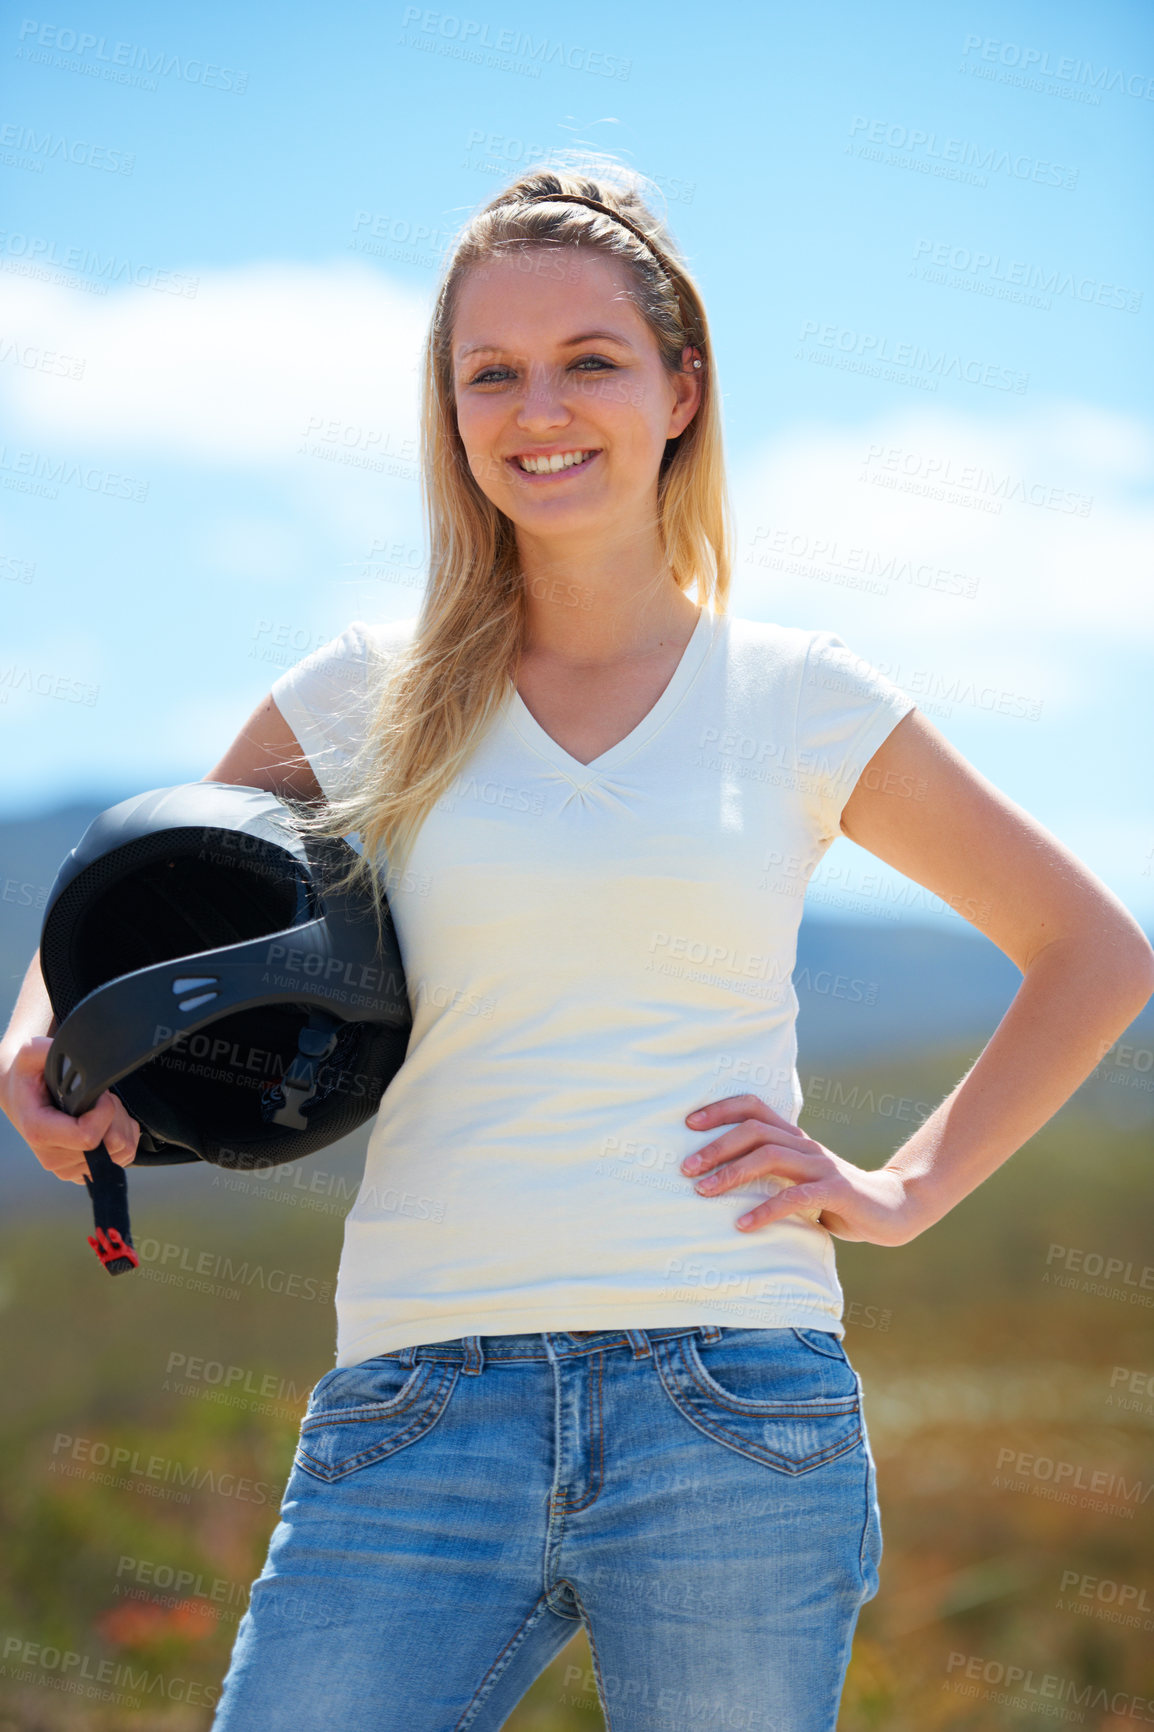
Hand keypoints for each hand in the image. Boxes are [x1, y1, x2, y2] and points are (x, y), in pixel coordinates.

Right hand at [0, 1035, 140, 1185]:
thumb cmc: (28, 1074)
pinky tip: (106, 1121)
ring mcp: (68, 1168)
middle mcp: (52, 1157)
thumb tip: (73, 1052)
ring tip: (100, 1108)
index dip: (105, 1110)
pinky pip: (123, 1158)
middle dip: (115, 1115)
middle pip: (113, 1144)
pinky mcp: (82, 1171)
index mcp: (40, 1132)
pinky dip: (122, 1136)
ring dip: (120, 1125)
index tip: (99, 1093)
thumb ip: (49, 1050)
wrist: (20, 1094)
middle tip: (99, 1098)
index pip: (89, 1136)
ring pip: (123, 1152)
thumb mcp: (33, 1053)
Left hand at [682, 1094, 923, 1245]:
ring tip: (704, 1192)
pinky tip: (742, 1225)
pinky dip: (765, 1210)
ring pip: (770, 1156)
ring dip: (732, 1173)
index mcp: (794, 1138)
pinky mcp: (836, 1192)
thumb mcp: (798, 1178)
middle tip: (685, 1167)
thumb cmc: (834, 1197)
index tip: (688, 1123)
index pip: (755, 1107)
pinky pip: (795, 1197)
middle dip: (716, 1145)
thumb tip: (716, 1178)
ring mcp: (822, 1166)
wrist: (892, 1209)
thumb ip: (769, 1173)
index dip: (721, 1109)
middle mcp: (805, 1145)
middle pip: (755, 1130)